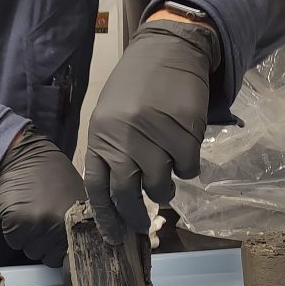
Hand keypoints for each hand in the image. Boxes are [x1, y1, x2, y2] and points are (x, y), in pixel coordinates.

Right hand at [0, 127, 85, 266]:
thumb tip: (86, 256)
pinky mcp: (17, 223)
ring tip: (34, 212)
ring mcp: (40, 224)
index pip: (80, 260)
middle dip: (49, 246)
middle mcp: (63, 226)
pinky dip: (15, 232)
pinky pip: (16, 242)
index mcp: (83, 221)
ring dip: (31, 238)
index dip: (74, 269)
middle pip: (53, 259)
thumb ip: (84, 227)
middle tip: (47, 220)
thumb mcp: (78, 198)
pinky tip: (21, 211)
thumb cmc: (52, 177)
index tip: (71, 275)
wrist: (25, 155)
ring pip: (33, 252)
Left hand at [84, 18, 219, 243]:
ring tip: (165, 183)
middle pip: (127, 193)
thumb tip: (117, 197)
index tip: (113, 236)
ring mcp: (154, 133)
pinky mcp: (184, 129)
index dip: (105, 216)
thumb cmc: (135, 87)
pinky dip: (187, 169)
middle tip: (142, 224)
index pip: (97, 187)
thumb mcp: (110, 116)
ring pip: (159, 185)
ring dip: (164, 191)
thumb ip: (111, 152)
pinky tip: (183, 154)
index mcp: (101, 135)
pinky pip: (187, 168)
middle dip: (134, 215)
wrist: (167, 49)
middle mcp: (124, 137)